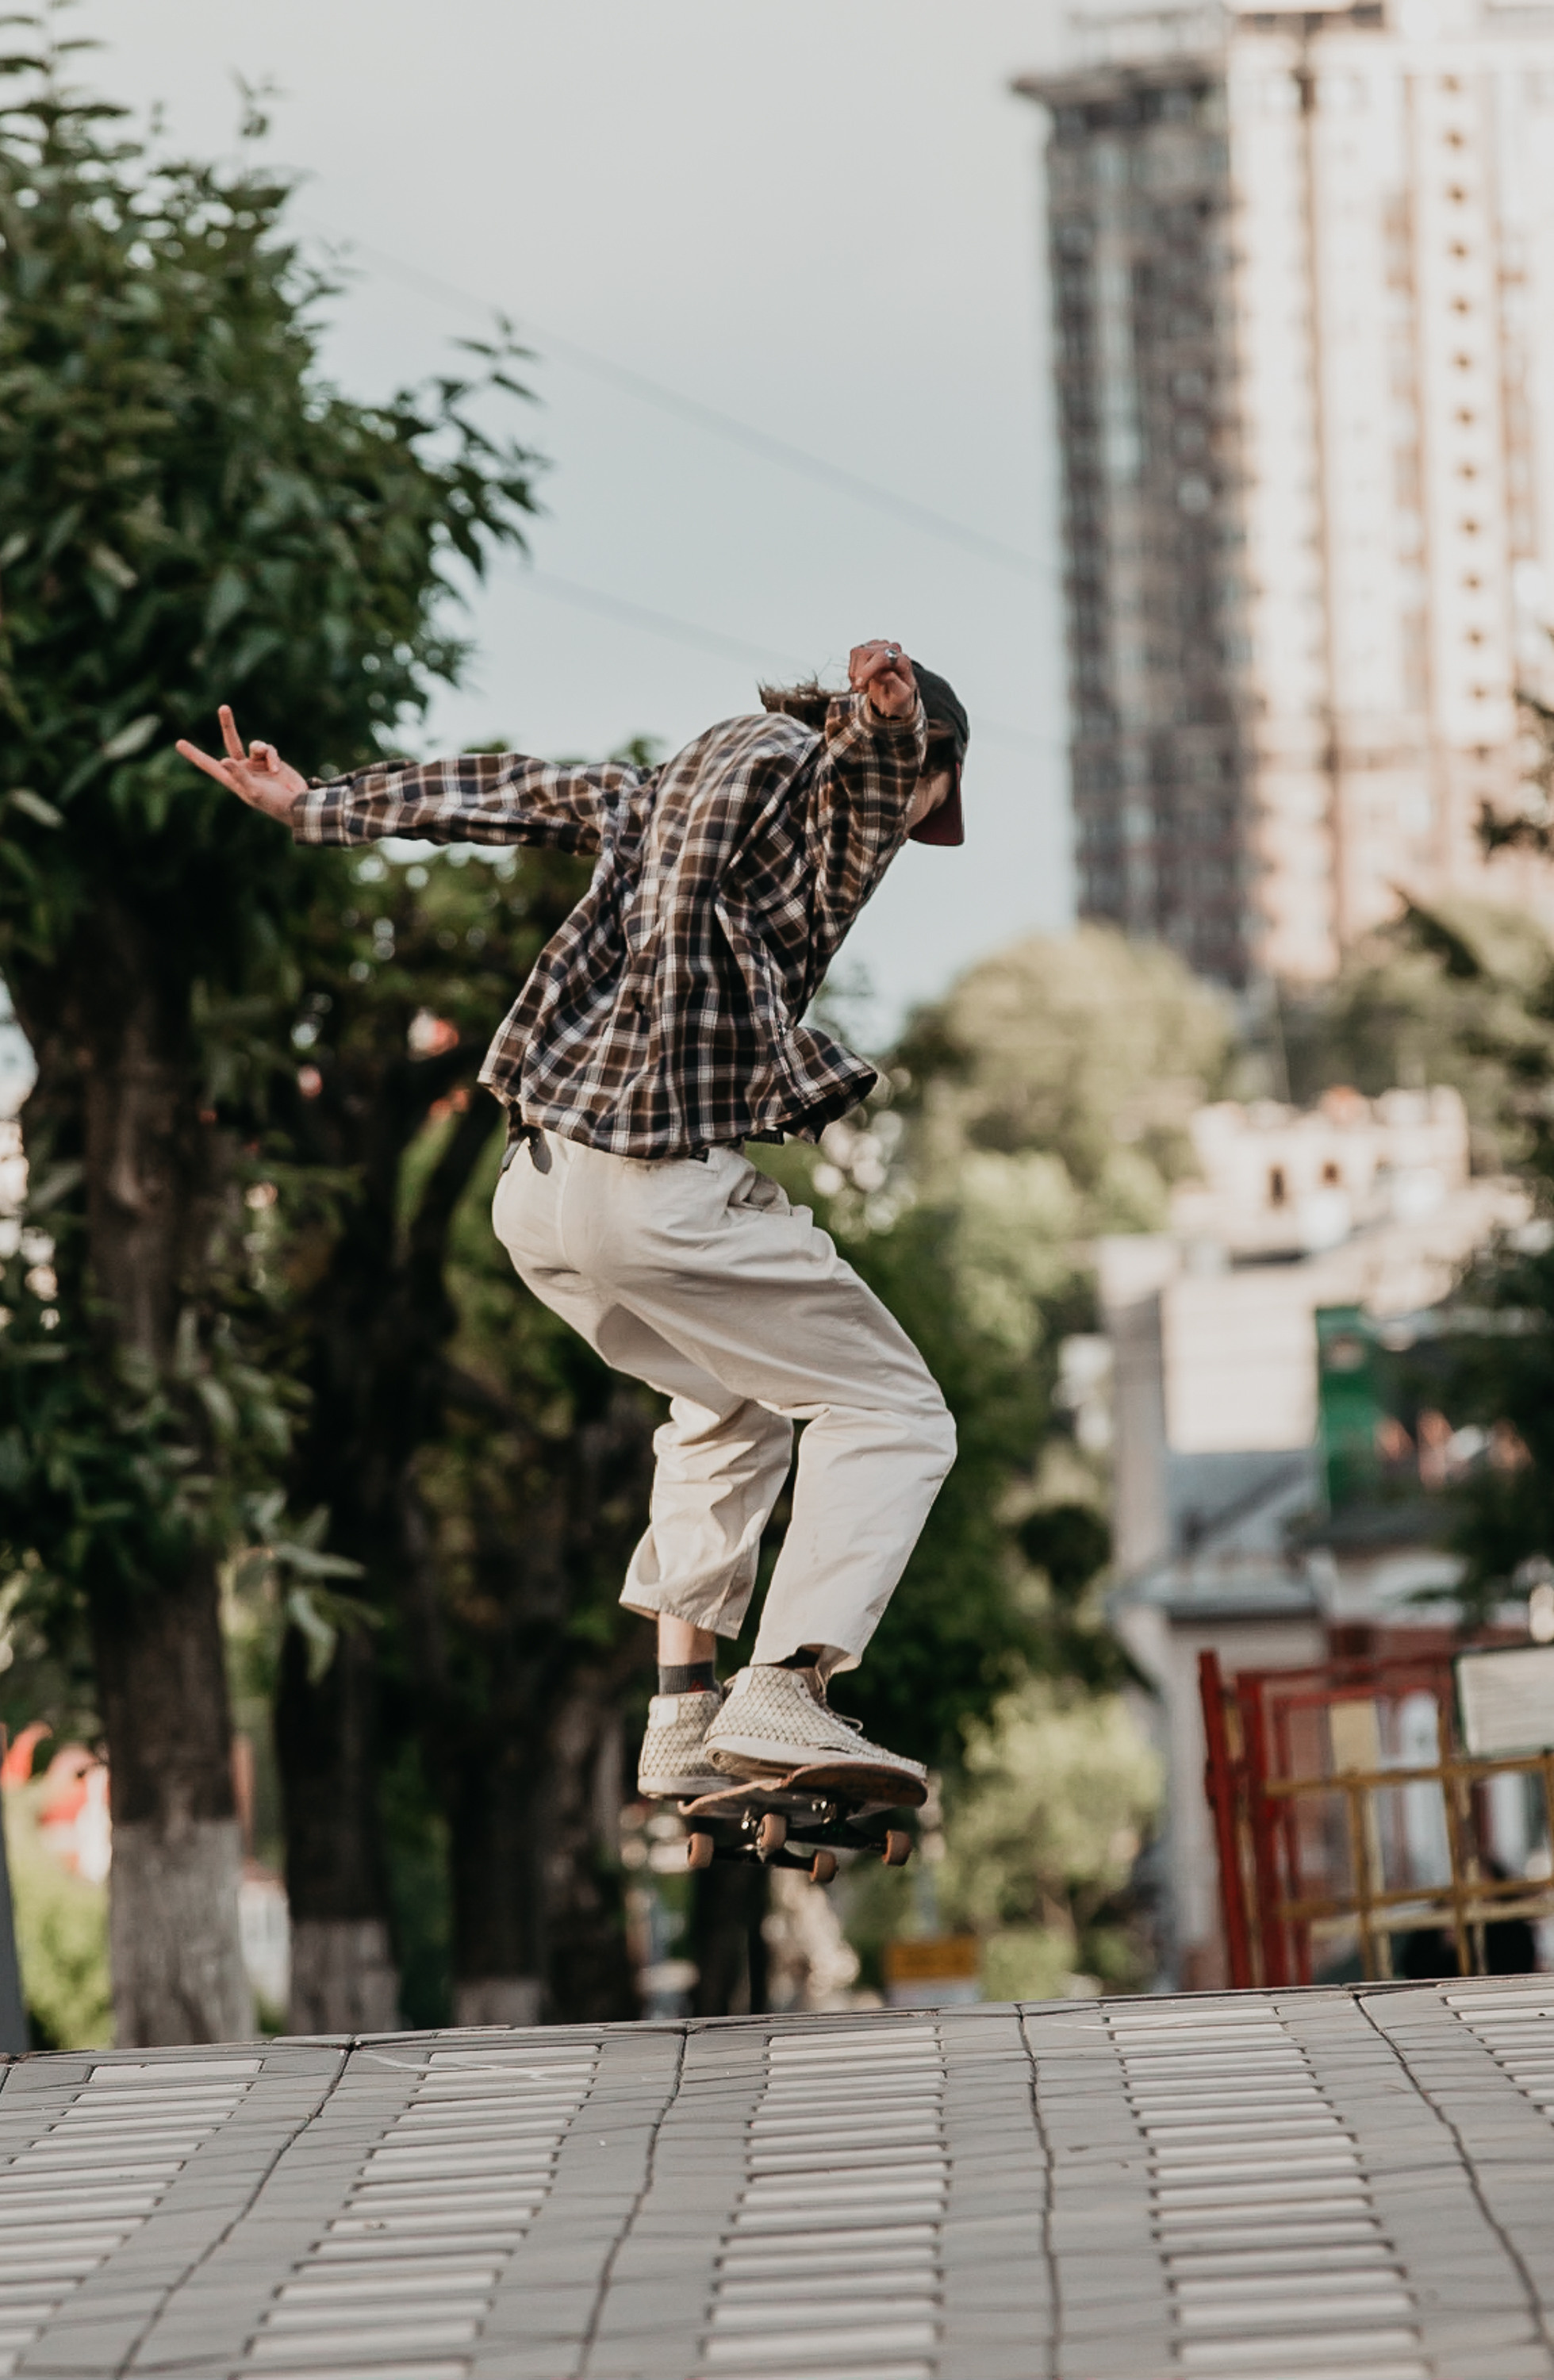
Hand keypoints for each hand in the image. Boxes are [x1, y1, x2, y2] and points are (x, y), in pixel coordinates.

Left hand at [175, 705, 307, 820]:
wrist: (296, 803)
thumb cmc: (273, 803)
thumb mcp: (254, 792)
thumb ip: (239, 775)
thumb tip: (223, 760)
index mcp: (232, 779)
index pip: (208, 764)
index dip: (194, 754)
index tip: (179, 743)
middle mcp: (242, 769)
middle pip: (231, 741)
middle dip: (228, 724)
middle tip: (224, 707)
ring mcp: (256, 763)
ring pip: (255, 744)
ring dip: (264, 751)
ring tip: (275, 770)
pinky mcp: (271, 760)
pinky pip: (269, 749)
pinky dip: (273, 757)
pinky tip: (278, 771)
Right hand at [848, 641, 916, 719]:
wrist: (893, 693)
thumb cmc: (898, 695)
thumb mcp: (901, 696)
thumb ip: (895, 684)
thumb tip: (884, 674)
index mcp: (902, 660)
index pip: (882, 658)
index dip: (868, 670)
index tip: (859, 684)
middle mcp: (891, 648)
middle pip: (866, 653)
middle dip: (859, 673)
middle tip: (863, 691)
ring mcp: (879, 645)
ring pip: (858, 653)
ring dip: (856, 674)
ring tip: (864, 688)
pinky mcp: (868, 647)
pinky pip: (854, 655)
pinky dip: (853, 672)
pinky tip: (862, 681)